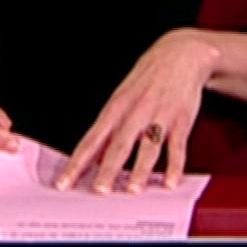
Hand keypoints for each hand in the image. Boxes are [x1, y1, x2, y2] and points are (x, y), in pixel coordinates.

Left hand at [54, 30, 220, 194]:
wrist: (179, 55)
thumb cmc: (147, 78)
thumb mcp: (122, 97)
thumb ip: (110, 129)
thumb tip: (96, 159)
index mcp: (115, 108)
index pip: (91, 141)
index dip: (77, 163)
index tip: (65, 183)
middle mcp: (135, 113)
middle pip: (118, 146)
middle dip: (108, 170)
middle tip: (99, 191)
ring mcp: (158, 116)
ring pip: (148, 147)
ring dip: (140, 170)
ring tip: (133, 190)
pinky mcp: (181, 120)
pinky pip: (177, 146)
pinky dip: (174, 166)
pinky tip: (169, 181)